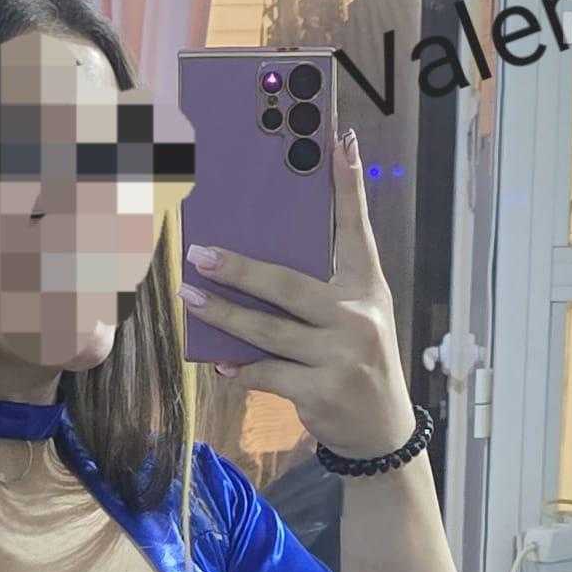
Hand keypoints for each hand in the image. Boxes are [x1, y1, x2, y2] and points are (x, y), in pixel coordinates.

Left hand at [178, 127, 416, 461]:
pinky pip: (266, 373)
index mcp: (367, 287)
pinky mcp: (322, 391)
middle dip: (238, 270)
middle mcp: (358, 317)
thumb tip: (252, 265)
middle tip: (198, 253)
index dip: (348, 185)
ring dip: (223, 315)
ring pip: (267, 332)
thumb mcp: (356, 318)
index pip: (357, 228)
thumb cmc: (358, 363)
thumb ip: (320, 289)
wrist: (382, 431)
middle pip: (288, 285)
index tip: (337, 140)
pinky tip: (220, 362)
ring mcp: (341, 356)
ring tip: (189, 297)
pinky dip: (239, 368)